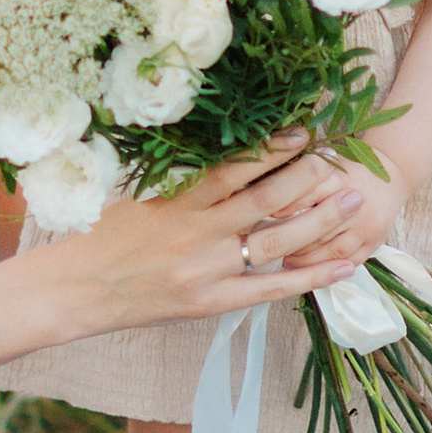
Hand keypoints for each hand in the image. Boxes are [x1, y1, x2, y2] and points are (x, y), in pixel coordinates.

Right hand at [68, 141, 363, 331]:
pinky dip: (308, 277)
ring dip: (319, 221)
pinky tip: (341, 267)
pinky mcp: (212, 301)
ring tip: (353, 201)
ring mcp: (208, 269)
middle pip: (266, 201)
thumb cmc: (105, 236)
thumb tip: (222, 152)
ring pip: (277, 242)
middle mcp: (197, 232)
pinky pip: (270, 288)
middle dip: (307, 178)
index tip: (303, 131)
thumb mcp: (140, 195)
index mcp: (177, 200)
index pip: (235, 167)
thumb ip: (181, 179)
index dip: (273, 148)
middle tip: (340, 161)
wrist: (79, 290)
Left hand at [266, 160, 402, 278]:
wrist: (391, 175)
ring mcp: (367, 225)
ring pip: (330, 252)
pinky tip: (308, 270)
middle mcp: (355, 202)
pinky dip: (326, 270)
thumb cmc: (348, 168)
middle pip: (315, 229)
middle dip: (287, 240)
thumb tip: (256, 191)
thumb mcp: (324, 164)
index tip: (256, 216)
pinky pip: (347, 262)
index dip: (279, 208)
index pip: (304, 196)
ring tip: (283, 261)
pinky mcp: (375, 242)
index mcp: (339, 178)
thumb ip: (297, 177)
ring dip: (305, 260)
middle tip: (264, 246)